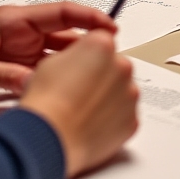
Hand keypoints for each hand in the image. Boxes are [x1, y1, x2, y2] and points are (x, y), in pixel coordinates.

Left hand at [0, 3, 116, 98]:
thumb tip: (36, 87)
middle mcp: (17, 34)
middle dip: (88, 48)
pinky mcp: (7, 69)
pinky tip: (63, 92)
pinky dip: (53, 81)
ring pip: (54, 58)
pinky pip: (39, 74)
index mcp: (12, 21)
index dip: (90, 19)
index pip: (61, 14)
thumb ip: (4, 78)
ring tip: (93, 81)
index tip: (112, 29)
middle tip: (110, 64)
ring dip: (72, 67)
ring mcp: (14, 52)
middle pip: (65, 37)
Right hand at [20, 32, 138, 178]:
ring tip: (82, 110)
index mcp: (102, 45)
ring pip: (122, 91)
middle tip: (79, 91)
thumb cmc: (47, 102)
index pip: (102, 40)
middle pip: (115, 65)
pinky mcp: (132, 120)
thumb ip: (74, 55)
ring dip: (108, 97)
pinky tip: (91, 124)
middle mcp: (122, 66)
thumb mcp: (50, 63)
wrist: (51, 138)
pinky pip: (124, 116)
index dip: (88, 54)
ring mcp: (130, 94)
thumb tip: (78, 62)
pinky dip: (112, 119)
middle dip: (101, 76)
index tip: (81, 64)